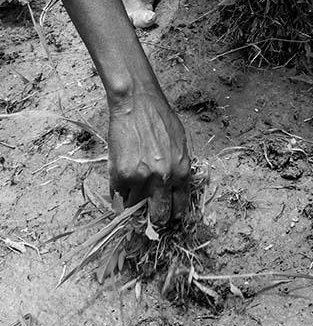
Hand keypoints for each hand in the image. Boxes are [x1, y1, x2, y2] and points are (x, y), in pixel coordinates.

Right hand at [107, 90, 190, 225]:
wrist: (137, 105)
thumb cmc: (161, 121)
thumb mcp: (180, 145)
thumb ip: (178, 169)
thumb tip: (173, 191)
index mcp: (182, 171)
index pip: (180, 206)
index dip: (174, 216)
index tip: (170, 220)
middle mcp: (163, 179)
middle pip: (159, 216)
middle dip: (155, 220)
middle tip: (150, 219)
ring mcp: (140, 179)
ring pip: (135, 207)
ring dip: (134, 203)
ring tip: (134, 190)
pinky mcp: (120, 176)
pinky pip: (119, 196)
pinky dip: (120, 194)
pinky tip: (123, 181)